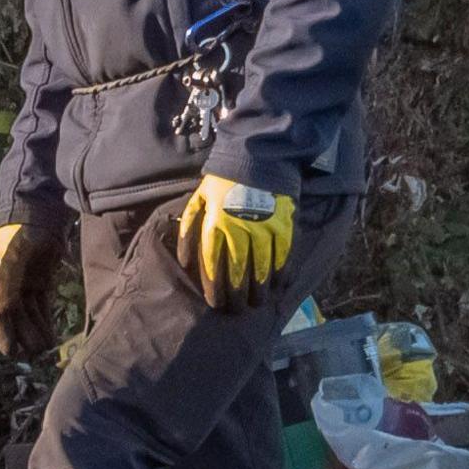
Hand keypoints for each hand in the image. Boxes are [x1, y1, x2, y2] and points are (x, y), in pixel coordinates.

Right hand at [0, 221, 64, 360]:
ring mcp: (24, 283)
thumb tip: (3, 308)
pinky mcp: (40, 281)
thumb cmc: (21, 231)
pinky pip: (41, 305)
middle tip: (35, 354)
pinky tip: (51, 333)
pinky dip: (44, 319)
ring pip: (28, 313)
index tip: (10, 351)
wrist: (38, 212)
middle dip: (23, 334)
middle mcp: (7, 285)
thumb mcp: (14, 253)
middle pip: (14, 316)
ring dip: (35, 330)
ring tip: (46, 348)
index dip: (2, 331)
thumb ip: (8, 279)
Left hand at [171, 175, 296, 311]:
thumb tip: (184, 261)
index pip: (213, 263)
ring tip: (256, 303)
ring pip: (262, 266)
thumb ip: (188, 228)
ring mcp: (264, 227)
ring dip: (259, 288)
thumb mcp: (197, 200)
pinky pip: (284, 254)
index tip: (215, 303)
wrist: (257, 157)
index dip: (214, 287)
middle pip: (237, 270)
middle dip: (236, 294)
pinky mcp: (284, 223)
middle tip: (235, 310)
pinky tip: (279, 285)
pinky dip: (282, 271)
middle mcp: (239, 228)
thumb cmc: (222, 182)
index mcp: (215, 223)